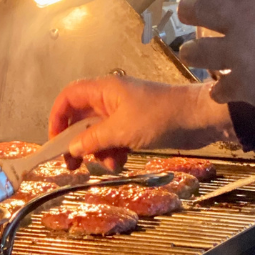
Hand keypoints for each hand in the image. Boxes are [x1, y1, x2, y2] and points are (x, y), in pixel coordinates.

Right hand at [48, 76, 233, 172]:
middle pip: (81, 118)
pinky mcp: (136, 127)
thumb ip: (94, 139)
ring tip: (108, 163)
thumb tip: (71, 149)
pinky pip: (114, 140)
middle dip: (76, 141)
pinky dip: (113, 151)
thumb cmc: (160, 116)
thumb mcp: (123, 129)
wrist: (199, 118)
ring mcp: (123, 114)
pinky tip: (121, 161)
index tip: (55, 141)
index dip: (57, 116)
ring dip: (98, 150)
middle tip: (73, 164)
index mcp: (104, 90)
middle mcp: (110, 99)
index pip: (69, 97)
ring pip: (97, 133)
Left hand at [177, 0, 254, 129]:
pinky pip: (220, 87)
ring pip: (198, 50)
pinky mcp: (245, 85)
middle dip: (188, 10)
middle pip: (201, 9)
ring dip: (191, 52)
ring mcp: (240, 53)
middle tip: (183, 12)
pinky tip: (220, 93)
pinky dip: (219, 90)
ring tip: (189, 54)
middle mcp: (245, 18)